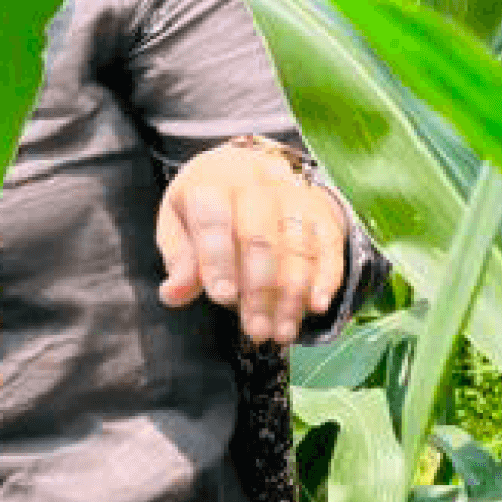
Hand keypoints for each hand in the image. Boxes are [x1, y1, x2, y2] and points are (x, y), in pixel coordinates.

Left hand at [155, 138, 346, 343]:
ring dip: (291, 295)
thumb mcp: (179, 221)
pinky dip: (325, 277)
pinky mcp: (321, 210)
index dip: (217, 259)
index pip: (214, 219)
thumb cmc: (208, 205)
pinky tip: (316, 307)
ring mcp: (293, 194)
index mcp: (211, 182)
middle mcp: (255, 182)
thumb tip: (172, 294)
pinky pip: (328, 244)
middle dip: (259, 290)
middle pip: (260, 237)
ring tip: (280, 332)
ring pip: (297, 246)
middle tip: (255, 330)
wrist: (249, 168)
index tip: (221, 297)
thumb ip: (178, 257)